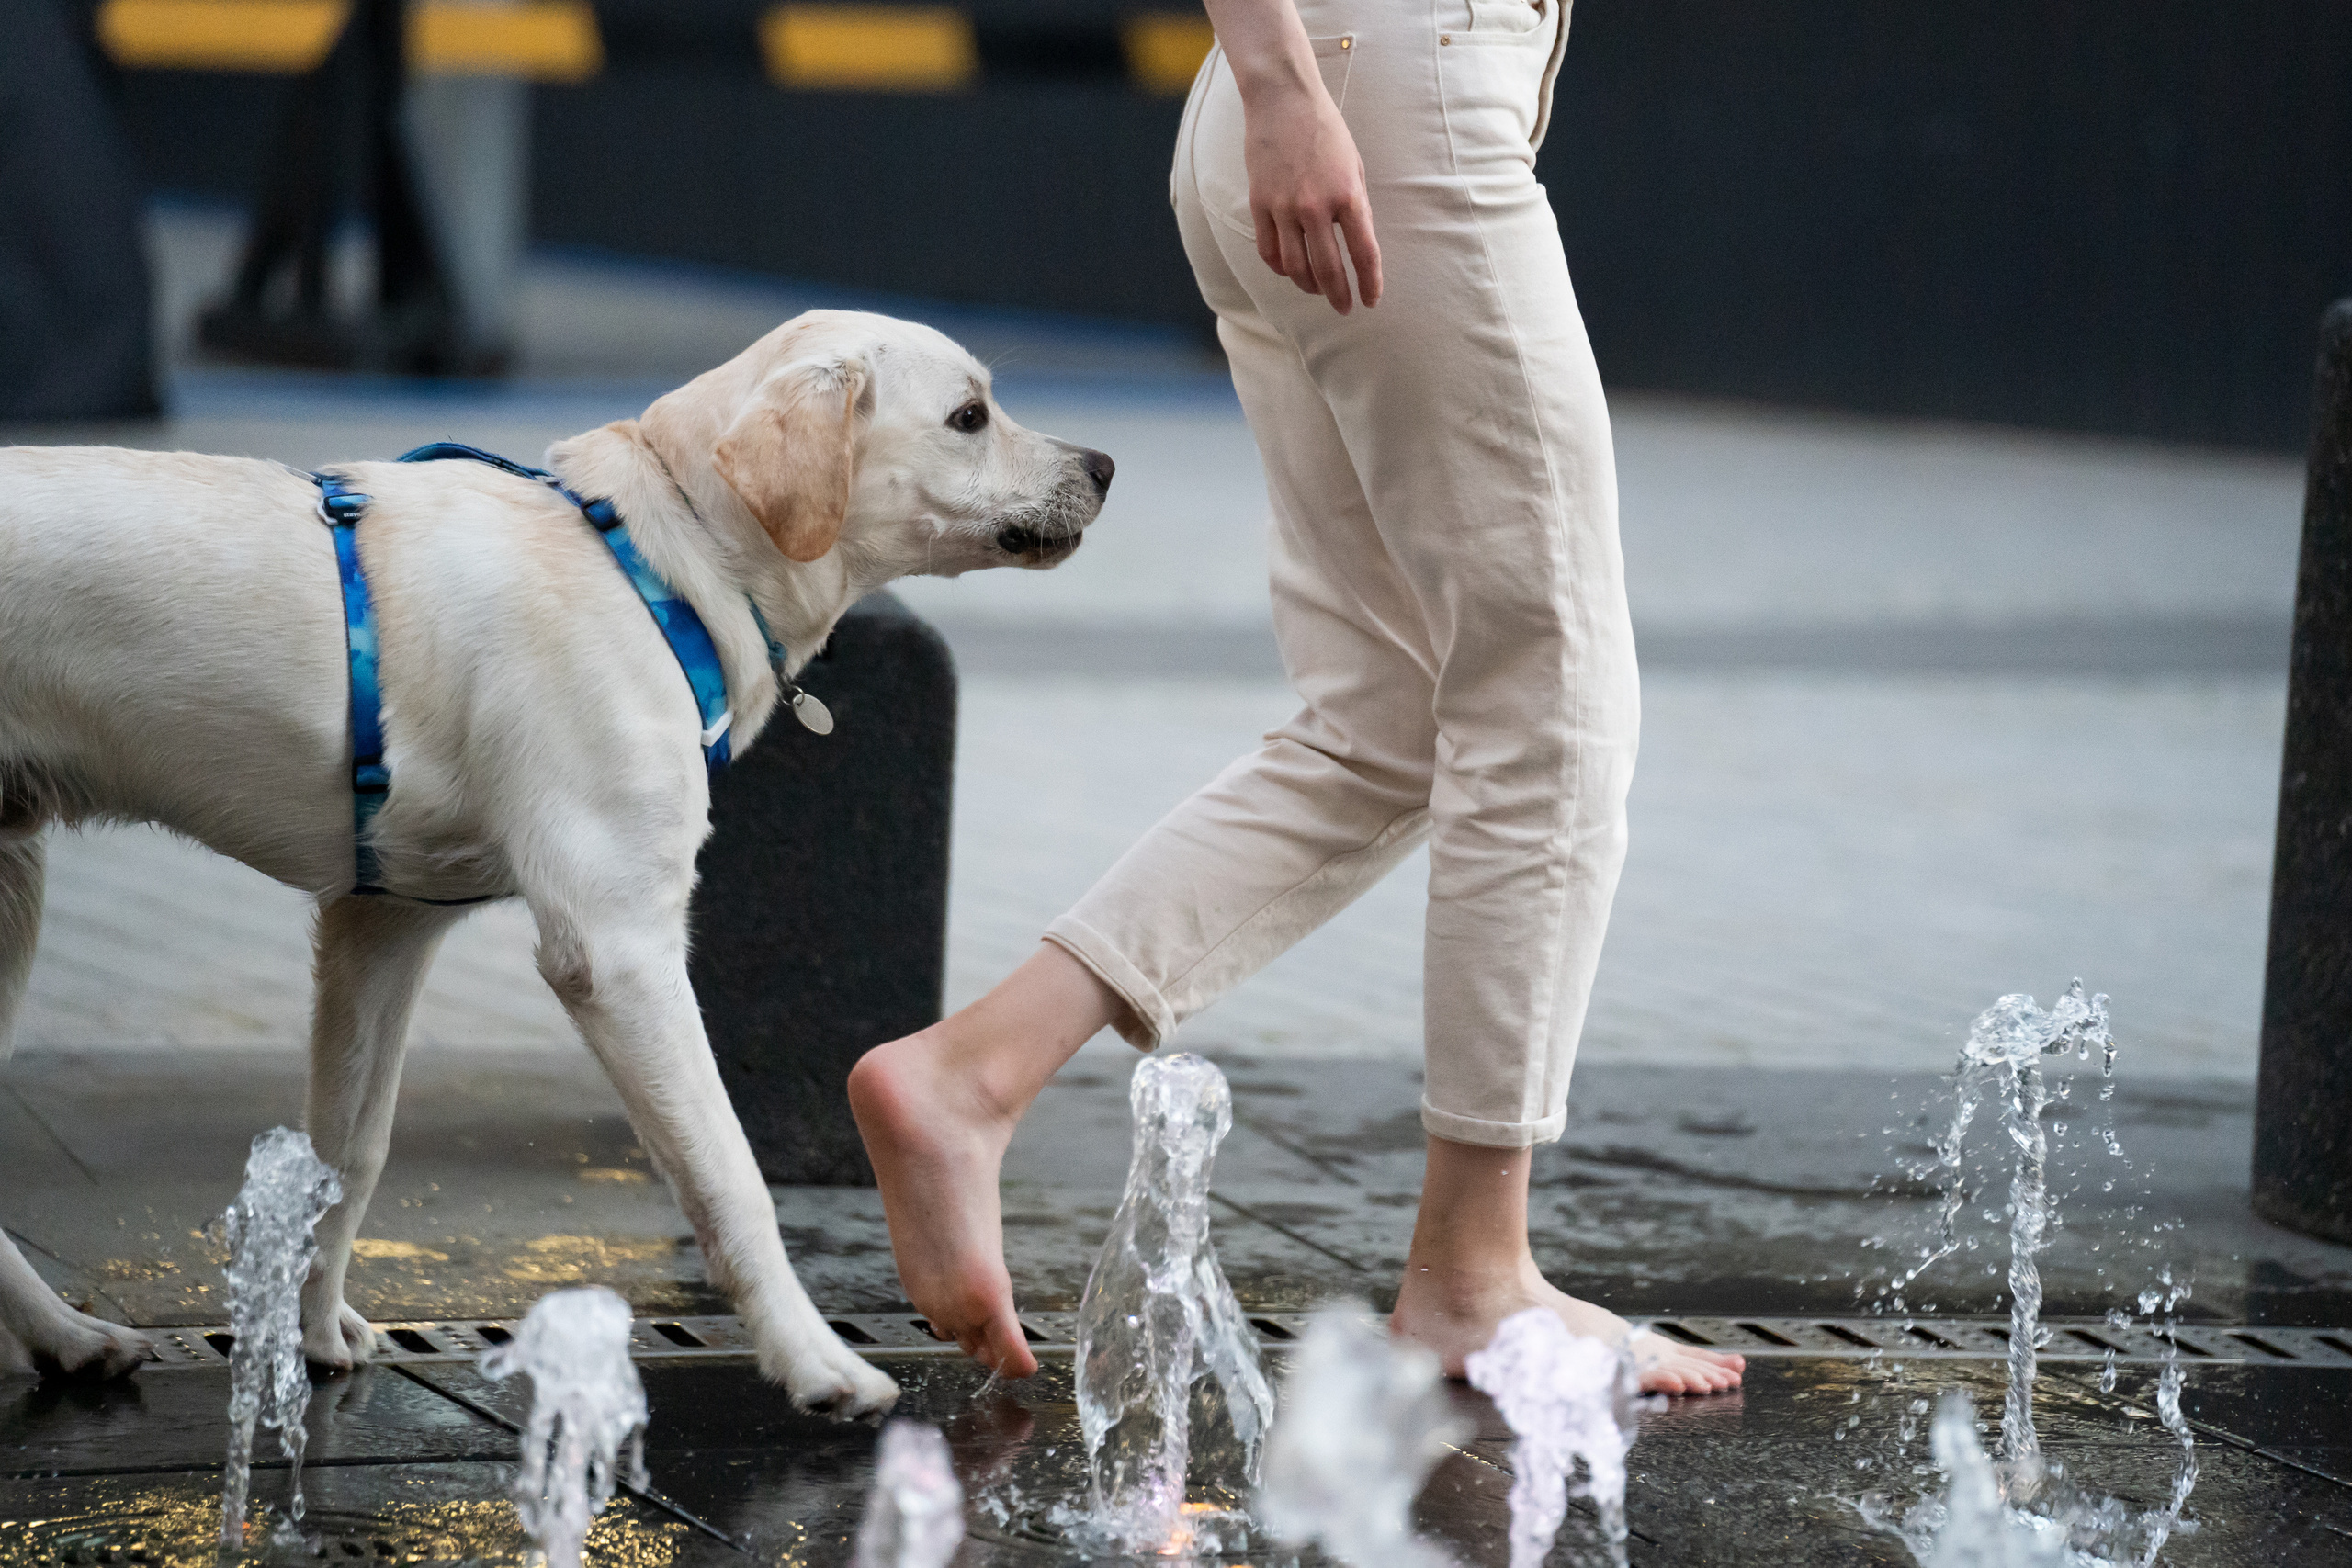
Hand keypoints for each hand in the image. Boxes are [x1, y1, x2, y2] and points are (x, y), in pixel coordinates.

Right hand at [1240, 80, 1382, 312]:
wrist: (1283, 100)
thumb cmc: (1326, 131)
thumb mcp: (1354, 166)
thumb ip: (1356, 207)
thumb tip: (1357, 247)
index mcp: (1348, 195)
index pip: (1364, 254)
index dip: (1370, 284)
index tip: (1370, 301)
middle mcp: (1315, 206)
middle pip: (1328, 270)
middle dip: (1339, 295)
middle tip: (1344, 307)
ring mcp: (1284, 207)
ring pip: (1295, 267)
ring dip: (1309, 286)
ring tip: (1318, 290)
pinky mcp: (1259, 204)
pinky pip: (1269, 251)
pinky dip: (1281, 267)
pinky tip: (1291, 270)